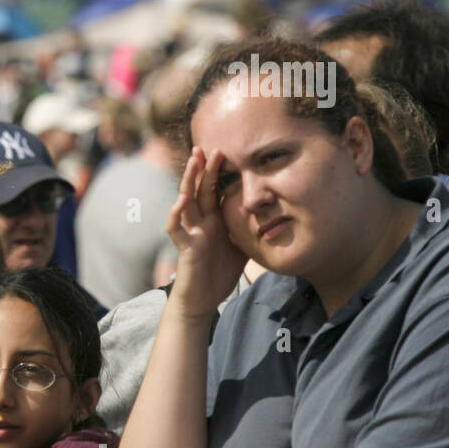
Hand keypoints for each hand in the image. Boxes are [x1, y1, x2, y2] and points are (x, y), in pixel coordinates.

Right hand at [165, 148, 247, 318]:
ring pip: (186, 202)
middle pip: (200, 190)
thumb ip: (248, 228)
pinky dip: (176, 214)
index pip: (214, 191)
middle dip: (203, 168)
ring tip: (193, 161)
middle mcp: (200, 223)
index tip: (224, 151)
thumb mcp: (241, 246)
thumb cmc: (219, 274)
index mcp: (213, 221)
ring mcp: (191, 233)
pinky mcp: (185, 248)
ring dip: (188, 181)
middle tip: (208, 147)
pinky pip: (177, 229)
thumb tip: (271, 214)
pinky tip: (181, 201)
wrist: (202, 300)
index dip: (217, 172)